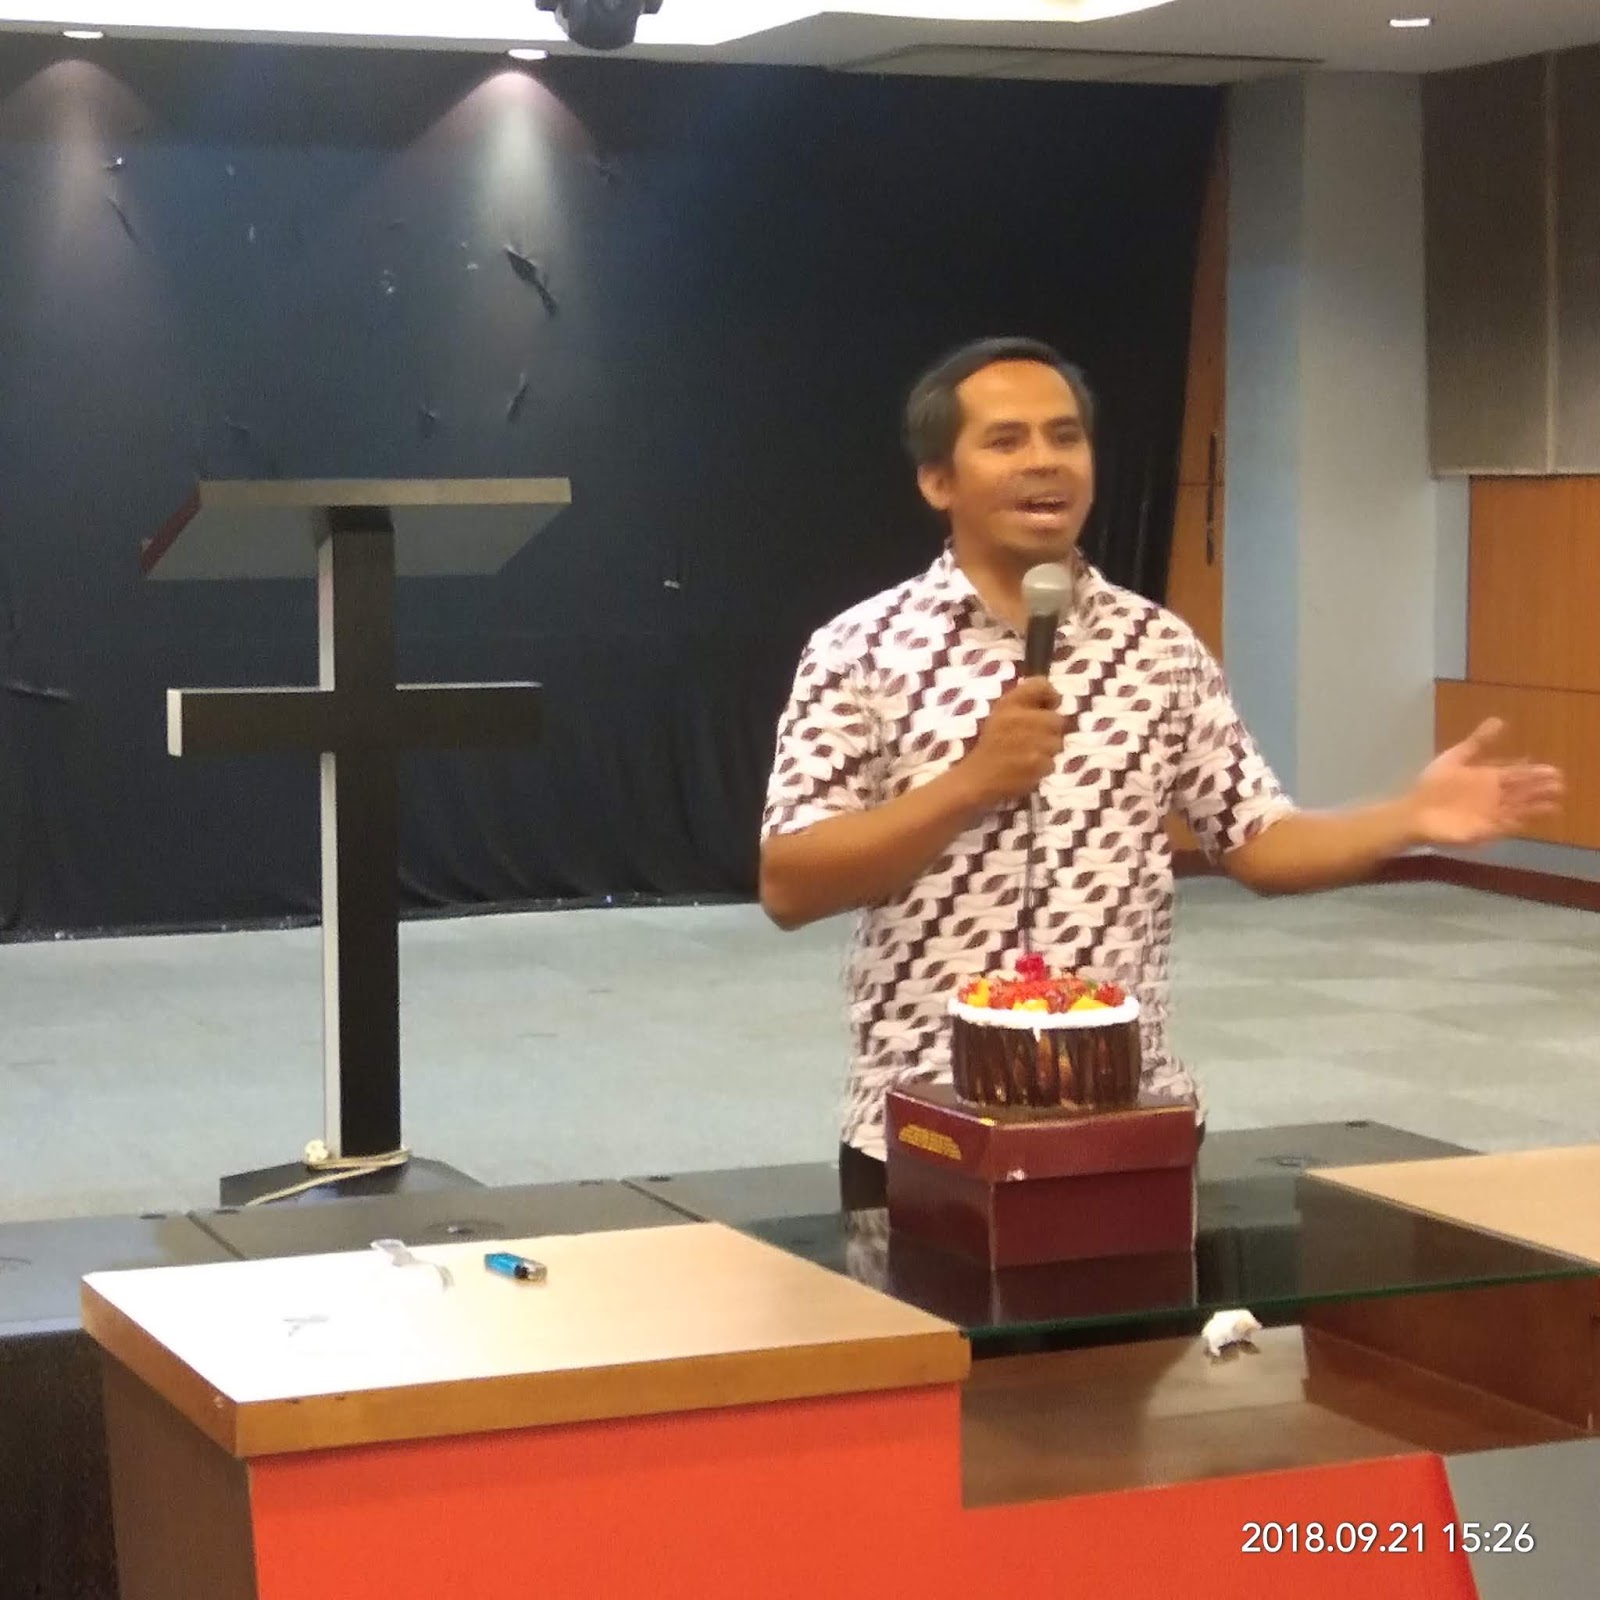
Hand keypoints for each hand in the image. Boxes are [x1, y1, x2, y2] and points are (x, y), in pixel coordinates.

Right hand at [957, 676, 1067, 808]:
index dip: (1051, 697)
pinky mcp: (1036, 763)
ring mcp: (1030, 741)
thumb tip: (1056, 702)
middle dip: (1050, 732)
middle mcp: (1020, 717)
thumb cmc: (990, 746)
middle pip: (1057, 719)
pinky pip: (1051, 763)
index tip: (1046, 709)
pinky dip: (1041, 769)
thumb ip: (1025, 704)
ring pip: (1057, 743)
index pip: (1041, 685)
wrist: (975, 779)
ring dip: (1047, 752)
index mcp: (1009, 703)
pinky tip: (1026, 769)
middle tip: (1035, 741)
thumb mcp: (1000, 715)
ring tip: (1028, 756)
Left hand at [1407, 719, 1563, 846]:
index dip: (1532, 771)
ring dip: (1535, 806)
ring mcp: (1489, 814)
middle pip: (1521, 791)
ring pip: (1518, 809)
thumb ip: (1476, 742)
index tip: (1551, 769)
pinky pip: (1502, 827)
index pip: (1515, 773)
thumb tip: (1499, 720)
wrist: (1413, 812)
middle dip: (1539, 787)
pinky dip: (1514, 823)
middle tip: (1559, 782)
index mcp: (1487, 778)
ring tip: (1555, 803)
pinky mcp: (1483, 831)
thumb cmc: (1431, 786)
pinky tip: (1526, 819)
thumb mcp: (1455, 759)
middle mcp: (1492, 796)